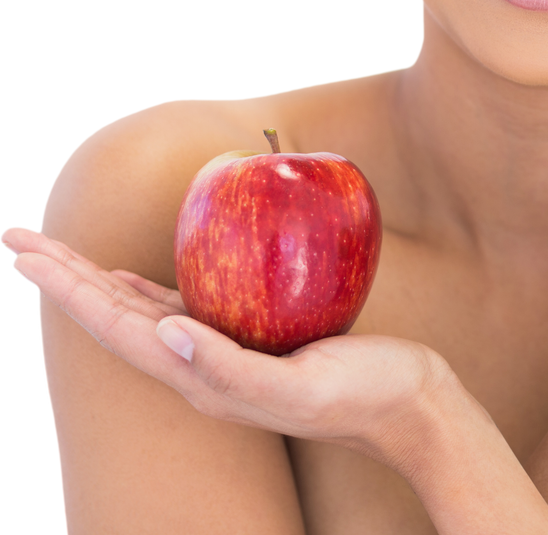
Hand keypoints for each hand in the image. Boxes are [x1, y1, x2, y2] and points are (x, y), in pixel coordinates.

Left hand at [1, 224, 446, 469]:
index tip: (23, 253)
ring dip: (93, 283)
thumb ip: (232, 371)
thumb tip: (169, 333)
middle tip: (14, 240)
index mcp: (200, 378)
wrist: (407, 408)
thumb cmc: (361, 396)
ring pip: (139, 313)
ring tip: (57, 259)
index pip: (115, 326)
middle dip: (62, 277)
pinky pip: (182, 308)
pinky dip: (147, 290)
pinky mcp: (251, 342)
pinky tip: (135, 280)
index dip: (67, 287)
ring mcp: (223, 356)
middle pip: (112, 316)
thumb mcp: (301, 387)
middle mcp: (199, 368)